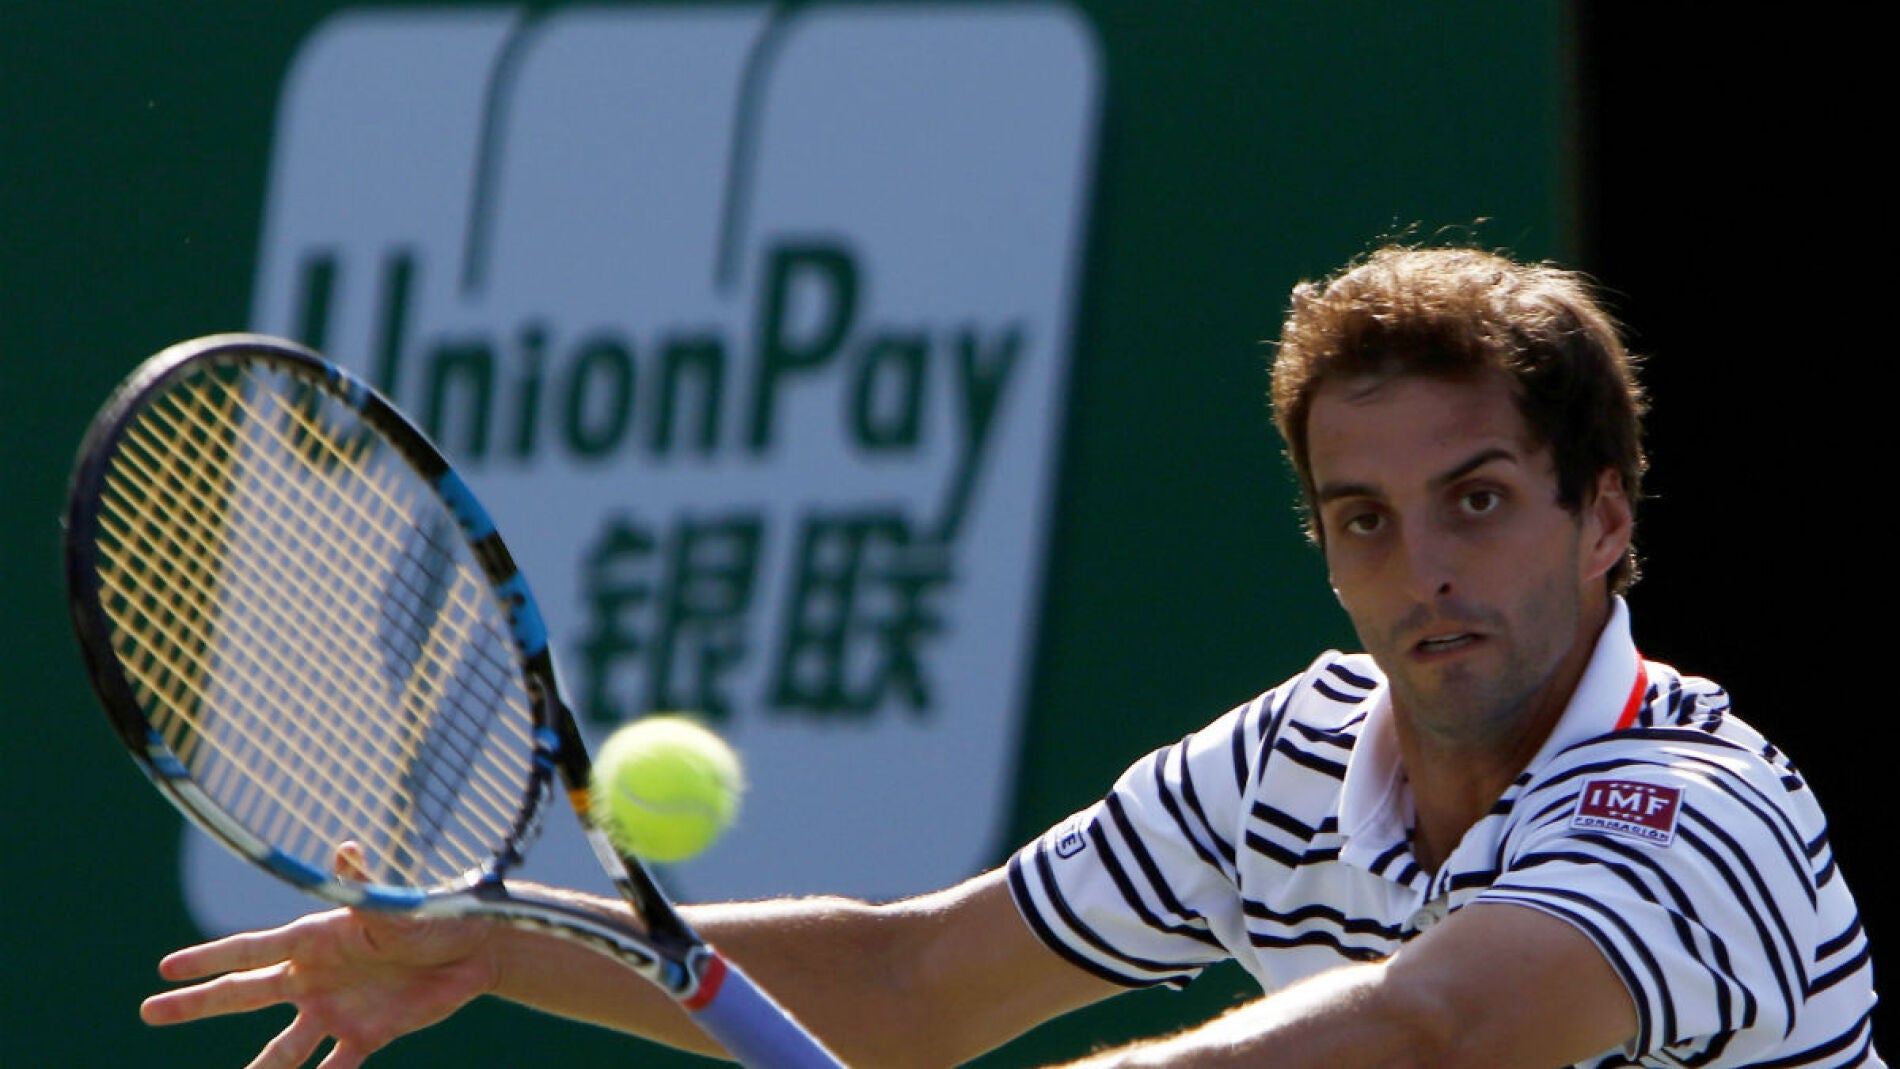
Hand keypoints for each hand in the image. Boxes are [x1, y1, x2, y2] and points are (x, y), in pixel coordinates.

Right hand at [140, 844, 496, 1068]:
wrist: (475, 949)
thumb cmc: (434, 915)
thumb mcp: (394, 905)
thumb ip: (364, 889)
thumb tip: (345, 850)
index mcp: (315, 942)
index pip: (250, 951)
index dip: (208, 960)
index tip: (166, 967)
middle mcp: (315, 978)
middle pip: (244, 995)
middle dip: (196, 1004)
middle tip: (150, 1010)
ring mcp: (336, 1010)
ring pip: (282, 1049)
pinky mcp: (366, 1035)